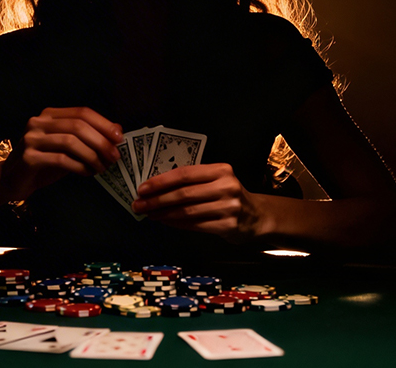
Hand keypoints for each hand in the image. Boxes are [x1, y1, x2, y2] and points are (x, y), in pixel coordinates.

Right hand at [0, 107, 122, 199]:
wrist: (12, 181)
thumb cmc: (44, 163)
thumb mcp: (68, 148)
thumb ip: (88, 137)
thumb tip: (117, 129)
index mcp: (49, 115)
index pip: (81, 112)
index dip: (103, 123)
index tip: (119, 137)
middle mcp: (38, 122)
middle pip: (77, 126)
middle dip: (101, 141)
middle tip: (114, 156)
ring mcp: (31, 139)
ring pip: (70, 142)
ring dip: (92, 155)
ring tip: (102, 167)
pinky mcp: (29, 157)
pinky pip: (61, 159)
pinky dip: (79, 166)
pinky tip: (87, 173)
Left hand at [131, 163, 261, 243]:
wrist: (256, 217)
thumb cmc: (228, 196)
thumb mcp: (215, 181)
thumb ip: (192, 182)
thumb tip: (156, 188)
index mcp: (221, 170)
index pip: (184, 174)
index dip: (161, 181)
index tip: (142, 188)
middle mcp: (226, 186)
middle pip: (184, 193)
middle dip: (157, 199)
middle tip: (139, 204)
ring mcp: (229, 207)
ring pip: (187, 210)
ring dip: (164, 213)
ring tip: (148, 214)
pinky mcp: (228, 225)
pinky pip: (195, 225)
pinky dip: (176, 223)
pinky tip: (164, 221)